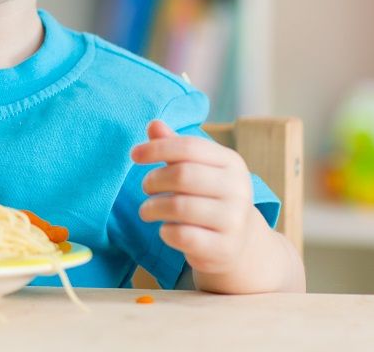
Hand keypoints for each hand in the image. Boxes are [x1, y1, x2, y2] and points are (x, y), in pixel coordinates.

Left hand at [130, 119, 254, 277]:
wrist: (239, 241)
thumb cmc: (208, 196)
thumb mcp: (197, 168)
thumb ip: (174, 146)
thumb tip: (153, 125)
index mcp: (231, 162)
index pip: (189, 147)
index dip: (157, 148)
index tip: (134, 155)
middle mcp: (238, 189)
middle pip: (183, 175)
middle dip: (154, 180)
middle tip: (146, 188)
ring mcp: (234, 220)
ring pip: (180, 207)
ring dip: (153, 207)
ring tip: (147, 210)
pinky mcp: (224, 248)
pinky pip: (183, 236)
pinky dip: (166, 231)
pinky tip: (165, 230)